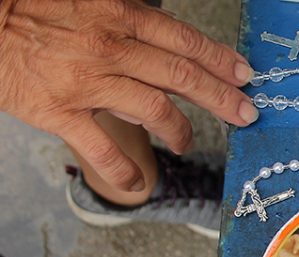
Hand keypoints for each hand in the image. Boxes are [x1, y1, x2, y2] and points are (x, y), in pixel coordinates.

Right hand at [0, 0, 256, 190]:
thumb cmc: (39, 10)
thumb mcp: (93, 3)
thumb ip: (132, 23)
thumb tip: (170, 42)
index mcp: (121, 17)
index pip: (186, 42)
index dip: (221, 61)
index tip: (244, 76)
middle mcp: (111, 49)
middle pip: (183, 76)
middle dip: (222, 98)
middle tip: (245, 113)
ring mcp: (87, 82)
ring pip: (155, 110)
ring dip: (182, 130)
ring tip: (188, 141)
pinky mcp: (60, 112)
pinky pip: (102, 149)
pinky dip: (127, 171)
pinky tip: (140, 183)